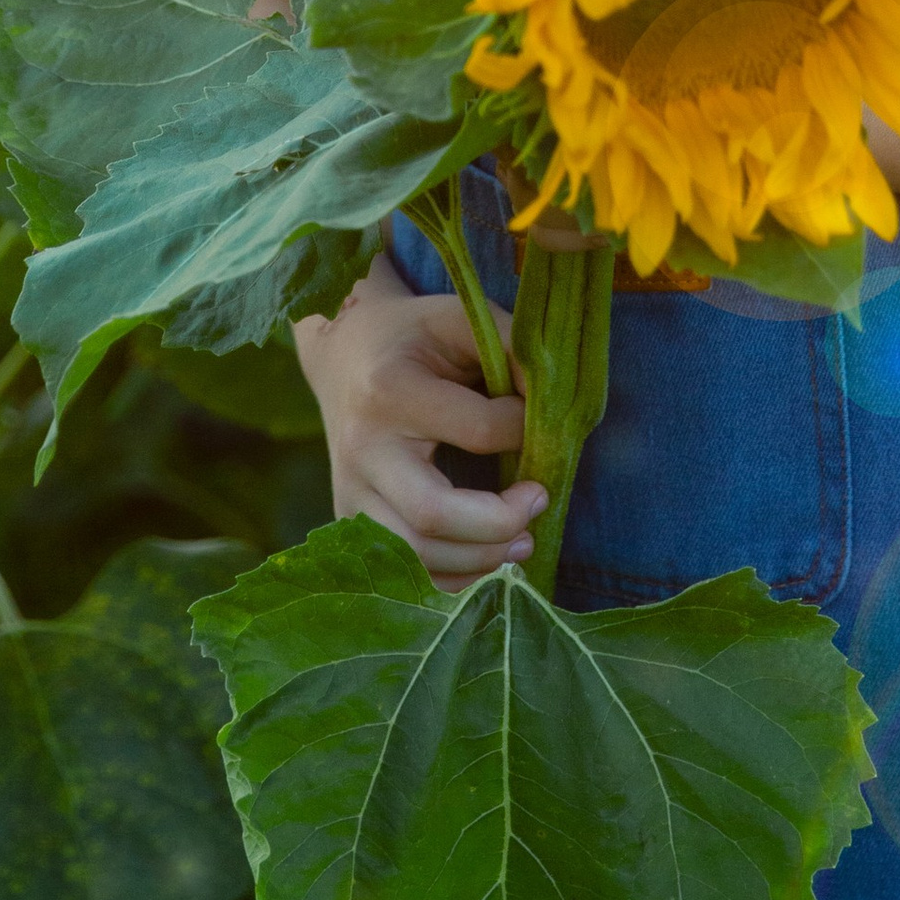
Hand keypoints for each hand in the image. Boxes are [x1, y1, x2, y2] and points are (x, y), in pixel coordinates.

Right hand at [294, 249, 539, 590]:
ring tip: (522, 540)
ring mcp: (350, 491)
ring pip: (416, 556)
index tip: (536, 423)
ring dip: (481, 560)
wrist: (343, 355)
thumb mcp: (460, 320)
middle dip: (499, 523)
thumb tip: (556, 404)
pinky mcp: (348, 520)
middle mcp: (363, 448)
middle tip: (539, 502)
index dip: (522, 431)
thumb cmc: (415, 337)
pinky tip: (487, 559)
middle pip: (433, 515)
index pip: (478, 431)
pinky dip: (453, 579)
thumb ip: (514, 349)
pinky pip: (404, 571)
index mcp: (391, 389)